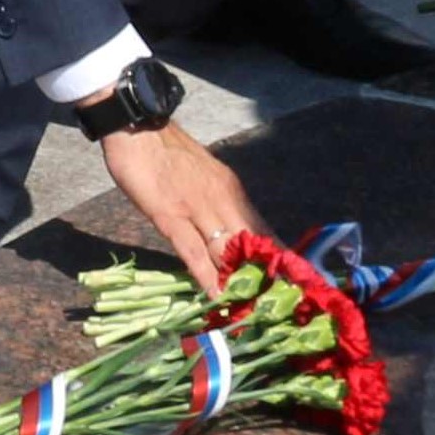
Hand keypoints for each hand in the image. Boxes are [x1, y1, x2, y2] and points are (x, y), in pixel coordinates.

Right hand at [102, 121, 265, 293]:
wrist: (136, 124)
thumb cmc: (165, 151)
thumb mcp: (202, 176)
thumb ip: (216, 202)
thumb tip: (226, 231)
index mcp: (232, 192)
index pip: (264, 232)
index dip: (280, 260)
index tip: (298, 285)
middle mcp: (223, 201)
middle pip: (252, 246)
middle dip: (268, 277)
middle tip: (282, 307)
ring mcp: (197, 209)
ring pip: (228, 251)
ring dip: (241, 283)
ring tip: (255, 310)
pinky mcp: (170, 216)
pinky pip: (193, 251)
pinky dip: (207, 277)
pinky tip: (217, 296)